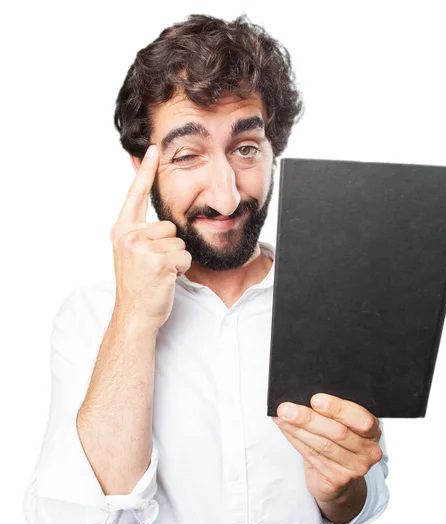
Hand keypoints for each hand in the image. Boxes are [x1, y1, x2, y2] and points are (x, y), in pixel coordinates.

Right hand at [110, 144, 191, 330]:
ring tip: (159, 273)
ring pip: (179, 241)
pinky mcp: (158, 262)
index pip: (135, 195)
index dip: (146, 172)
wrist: (135, 314)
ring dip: (176, 259)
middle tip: (154, 266)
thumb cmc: (139, 285)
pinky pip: (185, 256)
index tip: (152, 150)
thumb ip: (141, 233)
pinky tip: (167, 279)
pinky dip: (182, 269)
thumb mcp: (132, 253)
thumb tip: (161, 221)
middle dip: (169, 246)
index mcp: (122, 230)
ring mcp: (142, 248)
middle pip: (169, 226)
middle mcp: (129, 236)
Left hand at [272, 393, 382, 502]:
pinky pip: (313, 456)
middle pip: (338, 432)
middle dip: (309, 418)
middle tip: (286, 408)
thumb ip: (332, 412)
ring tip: (282, 417)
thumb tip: (304, 394)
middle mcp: (369, 451)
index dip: (338, 409)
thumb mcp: (343, 425)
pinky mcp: (339, 479)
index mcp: (373, 431)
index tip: (315, 399)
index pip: (361, 419)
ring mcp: (356, 468)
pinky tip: (285, 429)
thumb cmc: (339, 443)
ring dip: (298, 429)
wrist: (339, 480)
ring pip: (323, 445)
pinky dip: (296, 440)